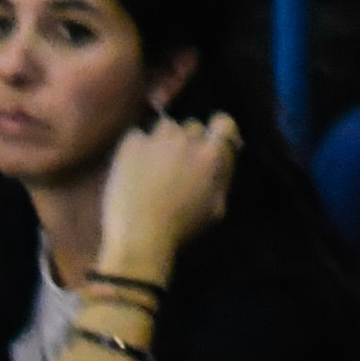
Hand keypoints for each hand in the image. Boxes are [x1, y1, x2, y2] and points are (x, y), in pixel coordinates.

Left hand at [98, 111, 238, 268]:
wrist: (139, 237)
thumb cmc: (181, 229)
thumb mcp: (216, 208)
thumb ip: (223, 176)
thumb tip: (228, 154)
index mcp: (212, 154)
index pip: (224, 124)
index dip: (217, 130)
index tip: (210, 138)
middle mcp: (188, 139)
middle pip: (192, 126)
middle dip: (188, 140)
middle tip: (177, 163)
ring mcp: (158, 139)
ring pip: (165, 126)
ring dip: (163, 140)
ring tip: (153, 163)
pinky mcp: (131, 144)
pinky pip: (137, 135)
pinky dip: (137, 147)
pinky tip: (133, 166)